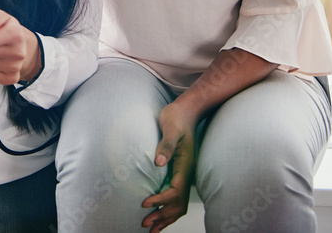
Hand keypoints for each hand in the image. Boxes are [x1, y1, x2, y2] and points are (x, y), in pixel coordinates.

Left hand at [142, 101, 196, 231]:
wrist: (186, 111)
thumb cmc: (176, 117)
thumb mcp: (171, 127)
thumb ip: (167, 144)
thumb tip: (159, 162)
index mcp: (185, 165)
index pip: (175, 190)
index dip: (161, 200)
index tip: (144, 203)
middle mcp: (187, 173)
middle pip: (178, 203)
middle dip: (162, 215)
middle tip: (145, 223)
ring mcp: (184, 175)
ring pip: (179, 204)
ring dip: (165, 217)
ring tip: (151, 229)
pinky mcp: (179, 173)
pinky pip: (177, 197)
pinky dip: (168, 210)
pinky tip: (159, 216)